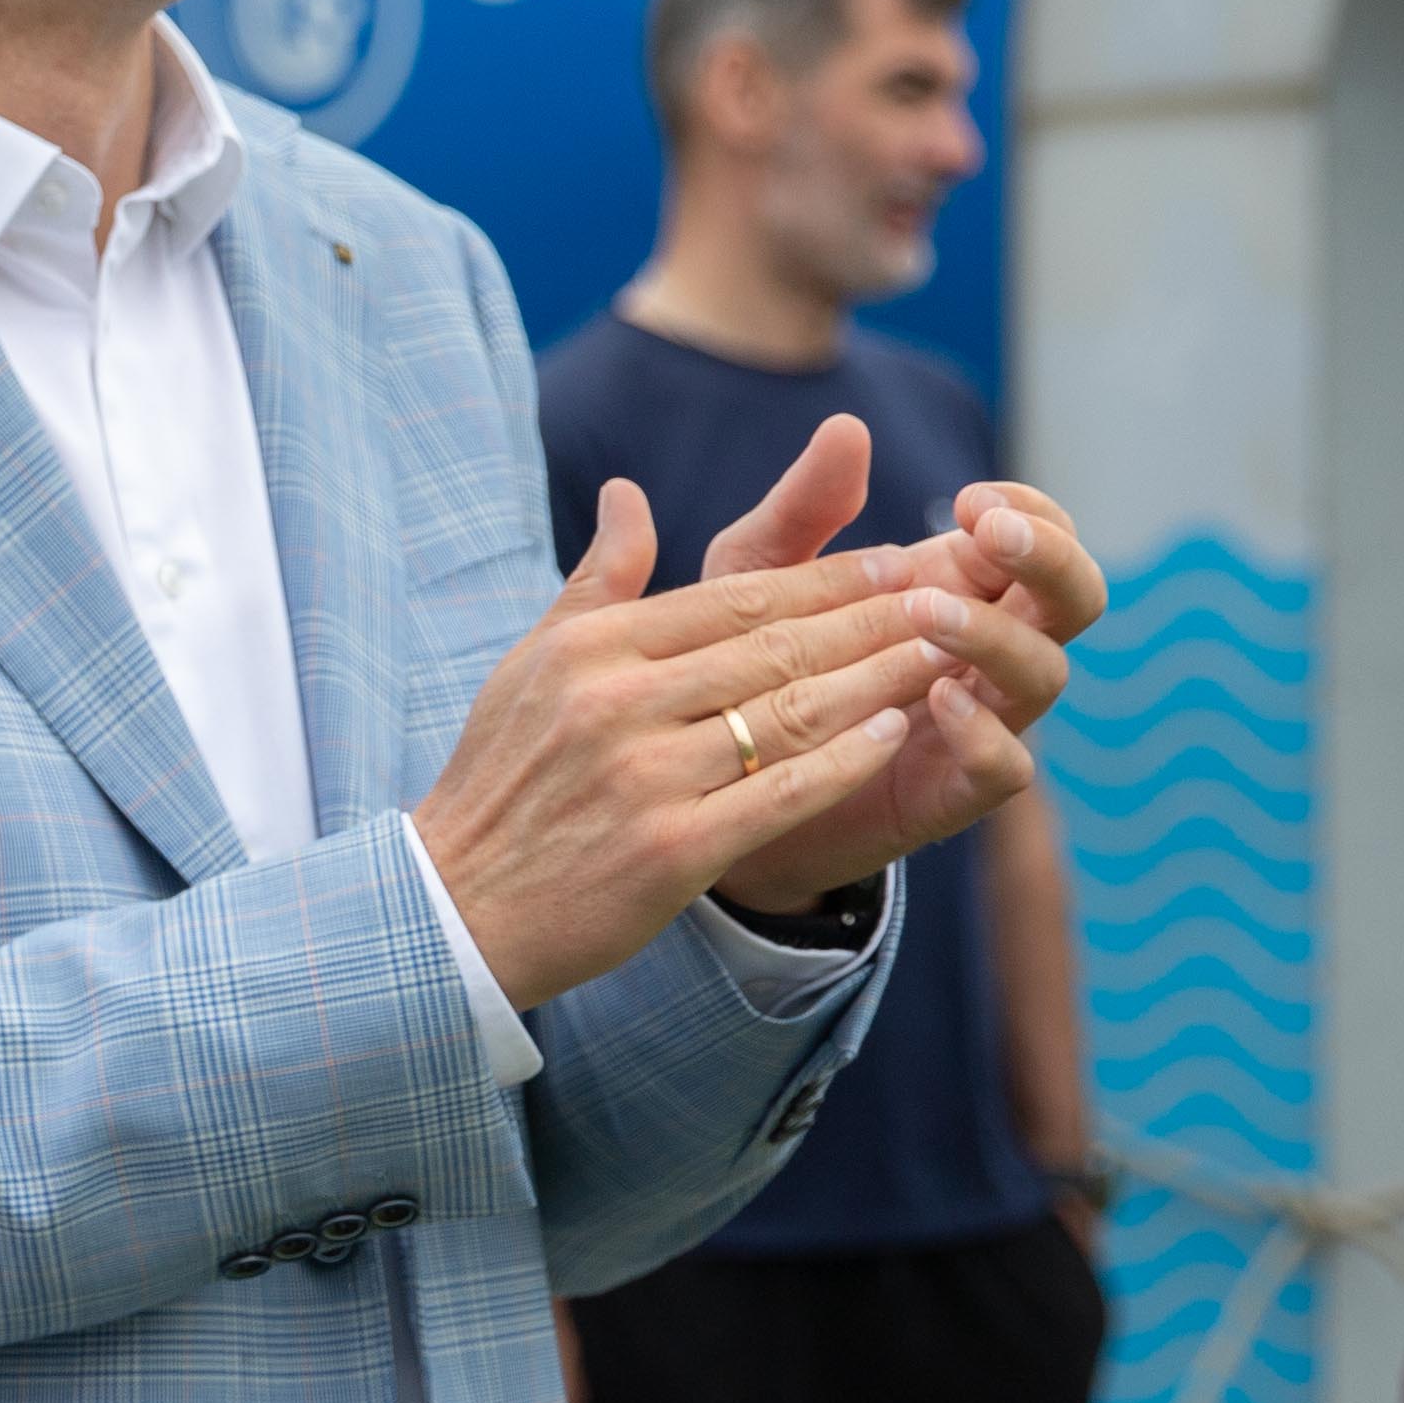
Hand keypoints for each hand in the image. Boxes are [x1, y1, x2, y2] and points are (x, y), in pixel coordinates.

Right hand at [410, 488, 1058, 1008]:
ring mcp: (643, 778)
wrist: (455, 908)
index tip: (896, 560)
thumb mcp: (532, 665)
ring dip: (878, 679)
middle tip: (948, 593)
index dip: (824, 578)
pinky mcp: (668, 851)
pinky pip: (778, 794)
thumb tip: (629, 493)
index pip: (731, 598)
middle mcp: (615, 704)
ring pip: (790, 714)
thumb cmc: (501, 781)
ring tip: (946, 653)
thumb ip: (598, 581)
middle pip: (774, 648)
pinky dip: (842, 761)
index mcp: (589, 650)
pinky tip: (895, 733)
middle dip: (873, 618)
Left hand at [670, 432, 1078, 908]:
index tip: (974, 498)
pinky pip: (1007, 767)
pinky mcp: (949, 793)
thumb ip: (801, 511)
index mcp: (957, 589)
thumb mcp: (757, 581)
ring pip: (1045, 673)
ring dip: (996, 635)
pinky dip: (984, 732)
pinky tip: (936, 699)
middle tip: (988, 533)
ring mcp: (977, 722)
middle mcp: (984, 652)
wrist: (718, 788)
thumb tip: (847, 427)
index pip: (1037, 536)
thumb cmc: (748, 669)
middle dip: (1048, 558)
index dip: (1029, 510)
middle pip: (1074, 597)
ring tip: (927, 611)